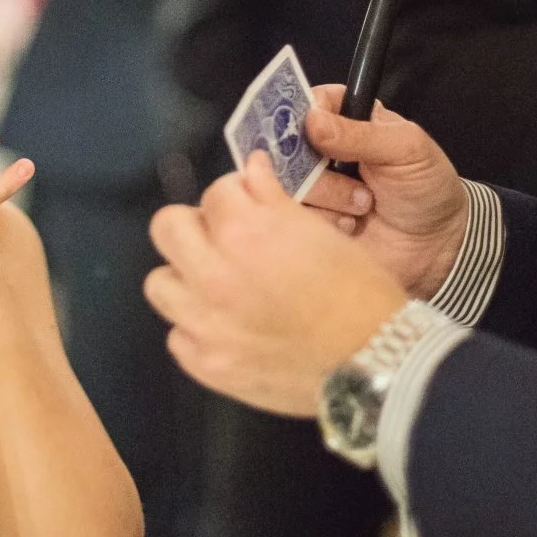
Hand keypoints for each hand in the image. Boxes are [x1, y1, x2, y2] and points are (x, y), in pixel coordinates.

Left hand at [145, 153, 409, 416]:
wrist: (376, 364)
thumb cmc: (360, 295)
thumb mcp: (322, 232)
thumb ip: (273, 198)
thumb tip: (250, 171)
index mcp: (245, 234)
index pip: (215, 193)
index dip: (236, 195)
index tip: (247, 205)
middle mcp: (215, 276)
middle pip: (167, 228)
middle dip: (195, 226)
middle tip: (221, 238)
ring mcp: (206, 325)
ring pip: (160, 283)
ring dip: (185, 278)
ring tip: (218, 284)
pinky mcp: (208, 365)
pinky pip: (177, 336)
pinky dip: (197, 328)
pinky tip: (227, 326)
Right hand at [298, 86, 468, 301]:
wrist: (436, 245)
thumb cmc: (427, 187)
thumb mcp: (406, 149)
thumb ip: (361, 134)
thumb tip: (313, 122)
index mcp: (347, 118)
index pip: (308, 101)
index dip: (303, 115)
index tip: (313, 131)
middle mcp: (322, 150)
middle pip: (287, 144)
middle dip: (317, 164)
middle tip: (352, 174)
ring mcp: (313, 187)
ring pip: (288, 183)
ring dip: (329, 195)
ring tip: (364, 203)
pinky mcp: (311, 222)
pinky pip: (295, 217)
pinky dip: (327, 221)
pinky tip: (353, 225)